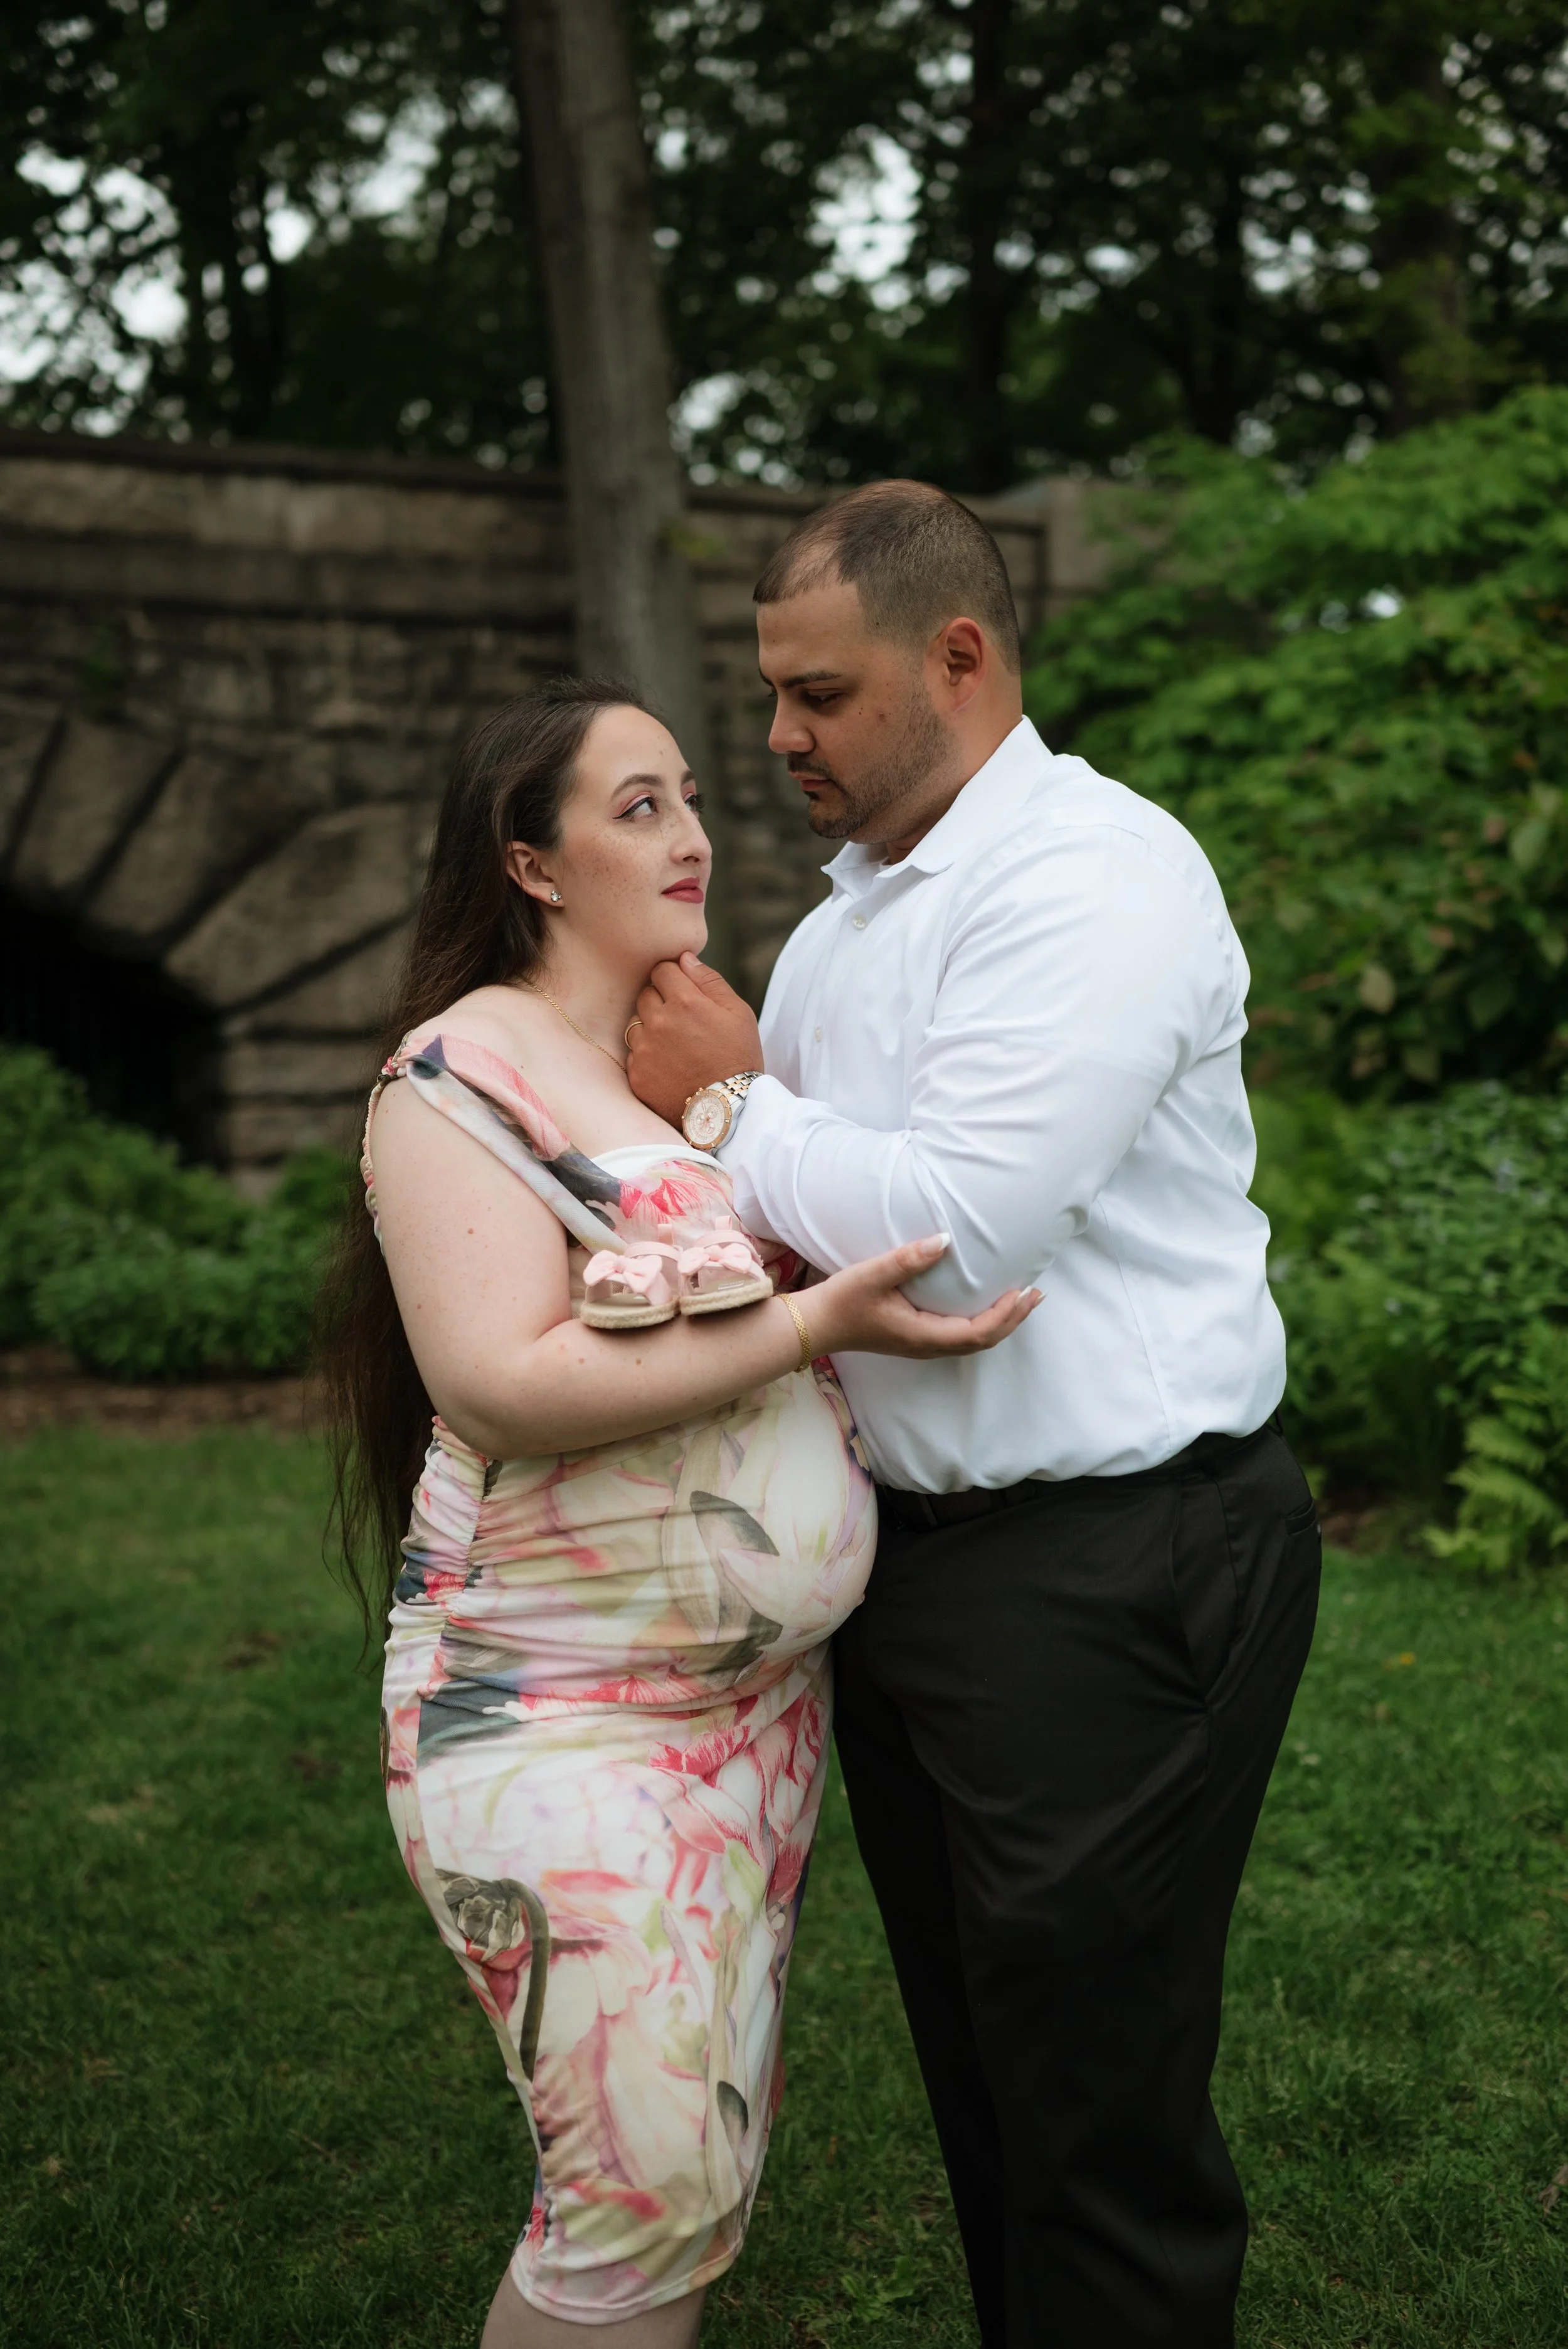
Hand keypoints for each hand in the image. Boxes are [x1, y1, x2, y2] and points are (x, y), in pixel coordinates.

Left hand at [626, 952, 764, 1125]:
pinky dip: (647, 1055)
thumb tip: (684, 958)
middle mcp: (658, 1021)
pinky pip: (634, 1053)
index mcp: (685, 1001)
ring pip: (635, 1023)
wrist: (729, 1111)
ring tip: (676, 1047)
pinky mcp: (636, 1074)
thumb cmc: (739, 1058)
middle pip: (645, 994)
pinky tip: (668, 1066)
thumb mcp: (738, 1013)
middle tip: (683, 1022)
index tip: (683, 992)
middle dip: (661, 1001)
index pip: (662, 970)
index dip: (673, 978)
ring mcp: (644, 1049)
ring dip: (650, 1028)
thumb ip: (709, 981)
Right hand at [799, 1235, 1040, 1360]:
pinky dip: (983, 1322)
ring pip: (974, 1340)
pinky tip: (985, 1304)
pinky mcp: (916, 1337)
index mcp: (923, 1336)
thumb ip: (908, 1259)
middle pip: (983, 1340)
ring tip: (1021, 1299)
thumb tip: (945, 1240)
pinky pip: (961, 1335)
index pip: (978, 1333)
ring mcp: (922, 1344)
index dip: (1006, 1315)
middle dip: (1013, 1318)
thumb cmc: (842, 1301)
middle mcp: (927, 1346)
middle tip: (1037, 1294)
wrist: (815, 1326)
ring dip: (1001, 1321)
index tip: (1024, 1292)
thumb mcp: (872, 1275)